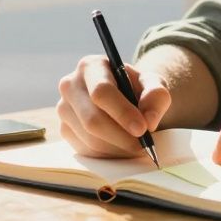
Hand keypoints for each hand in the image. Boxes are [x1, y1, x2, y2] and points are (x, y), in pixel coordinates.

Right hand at [57, 54, 171, 157]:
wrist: (123, 99)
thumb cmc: (137, 89)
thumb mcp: (153, 84)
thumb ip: (157, 95)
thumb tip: (149, 120)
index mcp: (91, 66)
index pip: (101, 92)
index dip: (122, 113)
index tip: (142, 129)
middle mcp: (71, 85)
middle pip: (92, 119)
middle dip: (121, 137)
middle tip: (143, 146)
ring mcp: (63, 108)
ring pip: (90, 138)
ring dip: (117, 148)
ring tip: (137, 146)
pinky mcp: (64, 129)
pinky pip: (86, 150)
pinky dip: (108, 154)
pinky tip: (122, 147)